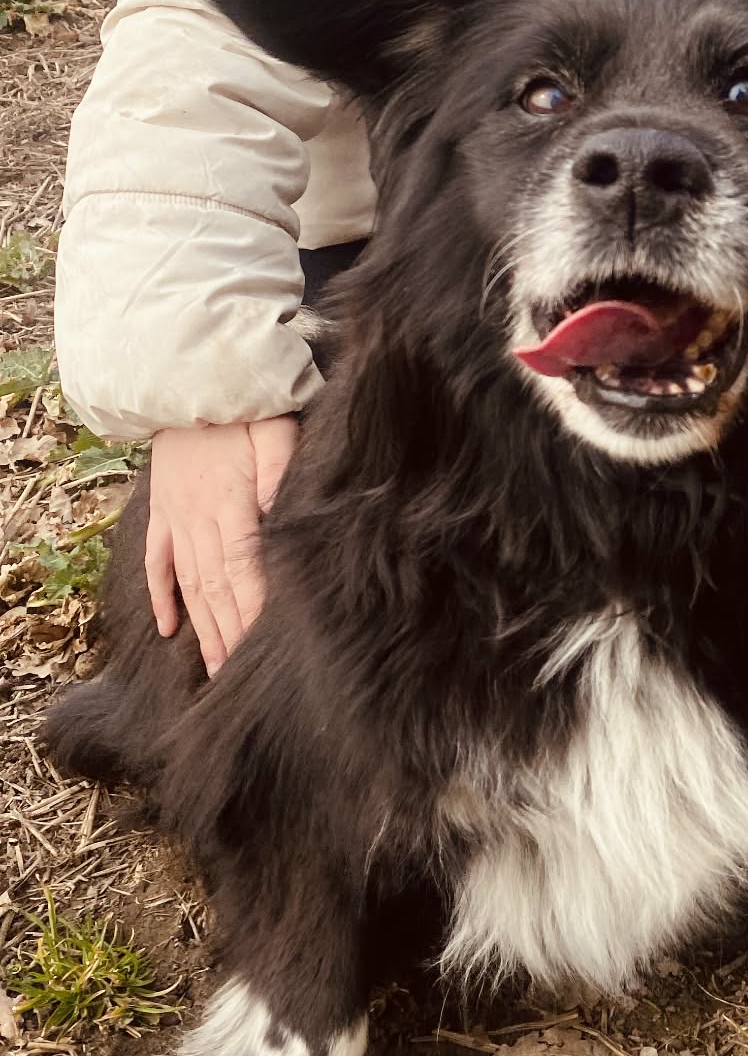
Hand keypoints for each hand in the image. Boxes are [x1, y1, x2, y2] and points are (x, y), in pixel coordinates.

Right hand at [146, 417, 298, 673]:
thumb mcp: (273, 428)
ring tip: (213, 665)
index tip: (263, 643)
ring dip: (202, 626)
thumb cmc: (243, 406)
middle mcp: (199, 516)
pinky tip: (170, 629)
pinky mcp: (162, 512)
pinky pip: (158, 562)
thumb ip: (279, 471)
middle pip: (216, 585)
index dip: (253, 606)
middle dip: (230, 631)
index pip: (243, 566)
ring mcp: (176, 517)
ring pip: (189, 582)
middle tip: (240, 674)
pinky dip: (162, 597)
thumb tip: (280, 515)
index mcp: (231, 499)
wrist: (185, 381)